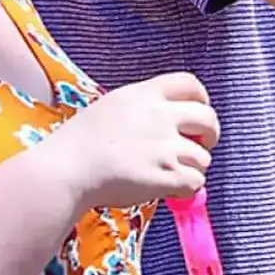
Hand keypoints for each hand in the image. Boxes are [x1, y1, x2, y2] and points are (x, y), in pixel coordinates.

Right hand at [49, 73, 216, 209]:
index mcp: (144, 94)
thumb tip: (167, 123)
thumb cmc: (78, 144)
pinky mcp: (166, 175)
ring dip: (192, 168)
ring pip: (203, 157)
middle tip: (197, 147)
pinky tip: (169, 190)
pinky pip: (195, 182)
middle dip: (210, 135)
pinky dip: (187, 189)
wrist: (65, 171)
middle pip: (208, 119)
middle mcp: (159, 116)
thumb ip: (142, 108)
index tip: (196, 117)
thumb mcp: (110, 107)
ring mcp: (164, 146)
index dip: (201, 100)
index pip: (190, 84)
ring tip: (169, 174)